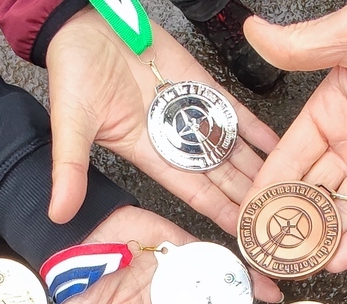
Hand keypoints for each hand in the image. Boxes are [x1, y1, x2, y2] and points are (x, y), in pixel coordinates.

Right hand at [47, 11, 279, 232]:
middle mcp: (175, 139)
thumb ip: (70, 169)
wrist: (84, 23)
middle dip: (247, 198)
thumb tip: (58, 213)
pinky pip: (235, 112)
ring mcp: (191, 112)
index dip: (219, 215)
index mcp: (148, 155)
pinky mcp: (201, 85)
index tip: (244, 237)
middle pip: (222, 176)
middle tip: (278, 219)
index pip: (193, 193)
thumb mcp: (70, 124)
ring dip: (259, 167)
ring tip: (288, 188)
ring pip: (233, 148)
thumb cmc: (73, 71)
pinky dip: (257, 128)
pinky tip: (280, 145)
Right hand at [244, 0, 346, 271]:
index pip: (291, 154)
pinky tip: (337, 258)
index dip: (269, 184)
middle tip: (267, 249)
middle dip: (290, 218)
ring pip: (344, 206)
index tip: (248, 213)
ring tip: (296, 263)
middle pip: (314, 187)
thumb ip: (303, 45)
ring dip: (321, 234)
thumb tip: (253, 32)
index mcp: (333, 106)